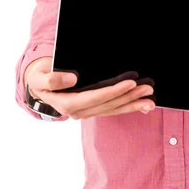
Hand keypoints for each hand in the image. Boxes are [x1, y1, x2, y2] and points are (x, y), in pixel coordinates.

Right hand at [24, 57, 155, 118]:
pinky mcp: (92, 109)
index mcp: (67, 103)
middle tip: (147, 89)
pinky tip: (142, 106)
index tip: (129, 84)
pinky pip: (112, 109)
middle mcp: (78, 111)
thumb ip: (52, 79)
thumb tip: (72, 79)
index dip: (113, 92)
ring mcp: (86, 112)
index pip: (95, 98)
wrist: (37, 86)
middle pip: (108, 105)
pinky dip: (127, 107)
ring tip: (150, 100)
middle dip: (129, 97)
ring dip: (132, 104)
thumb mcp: (39, 77)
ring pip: (113, 109)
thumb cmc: (39, 78)